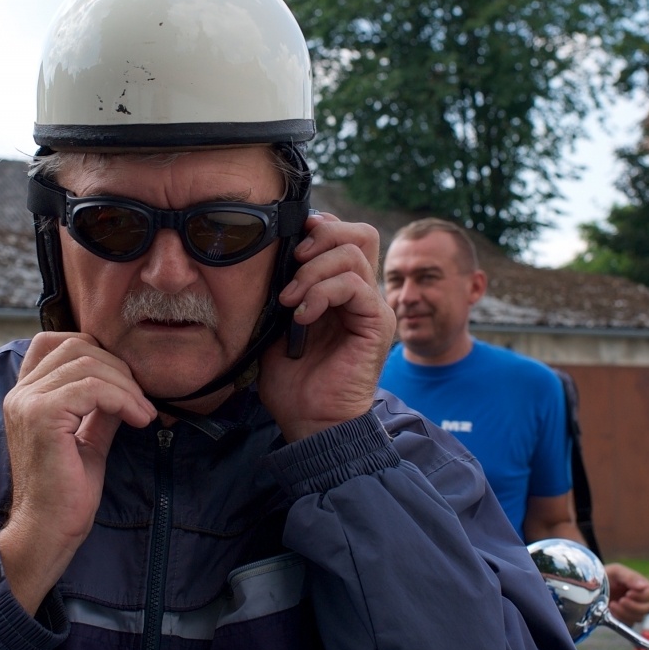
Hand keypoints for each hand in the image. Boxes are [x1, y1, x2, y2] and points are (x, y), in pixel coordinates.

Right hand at [0, 333, 155, 612]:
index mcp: (26, 395)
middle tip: (141, 400)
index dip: (96, 350)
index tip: (124, 382)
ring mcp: (28, 402)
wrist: (48, 530)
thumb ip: (101, 407)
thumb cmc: (67, 492)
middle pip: (77, 345)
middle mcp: (21, 393)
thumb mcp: (89, 438)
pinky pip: (92, 388)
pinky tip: (138, 420)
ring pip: (88, 363)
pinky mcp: (42, 416)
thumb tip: (128, 384)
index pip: (55, 341)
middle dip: (119, 368)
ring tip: (143, 413)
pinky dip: (123, 399)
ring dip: (126, 386)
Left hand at [260, 213, 396, 440]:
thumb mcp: (278, 324)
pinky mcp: (376, 323)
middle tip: (292, 261)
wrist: (309, 420)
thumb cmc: (292, 380)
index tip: (287, 246)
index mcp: (340, 290)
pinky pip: (354, 285)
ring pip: (352, 254)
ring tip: (290, 300)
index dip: (317, 229)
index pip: (343, 236)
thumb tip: (272, 254)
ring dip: (312, 271)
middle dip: (320, 237)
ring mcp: (372, 307)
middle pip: (358, 234)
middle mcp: (362, 293)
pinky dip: (322, 293)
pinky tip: (302, 316)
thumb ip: (284, 288)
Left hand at [606, 563, 648, 625]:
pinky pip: (628, 624)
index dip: (642, 596)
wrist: (590, 586)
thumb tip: (643, 586)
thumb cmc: (605, 575)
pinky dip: (620, 618)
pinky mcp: (624, 618)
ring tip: (612, 604)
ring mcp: (632, 610)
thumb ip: (630, 577)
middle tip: (620, 600)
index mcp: (641, 586)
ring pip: (638, 618)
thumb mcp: (616, 571)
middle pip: (648, 609)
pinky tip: (611, 610)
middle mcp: (640, 599)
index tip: (628, 594)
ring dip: (625, 613)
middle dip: (633, 606)